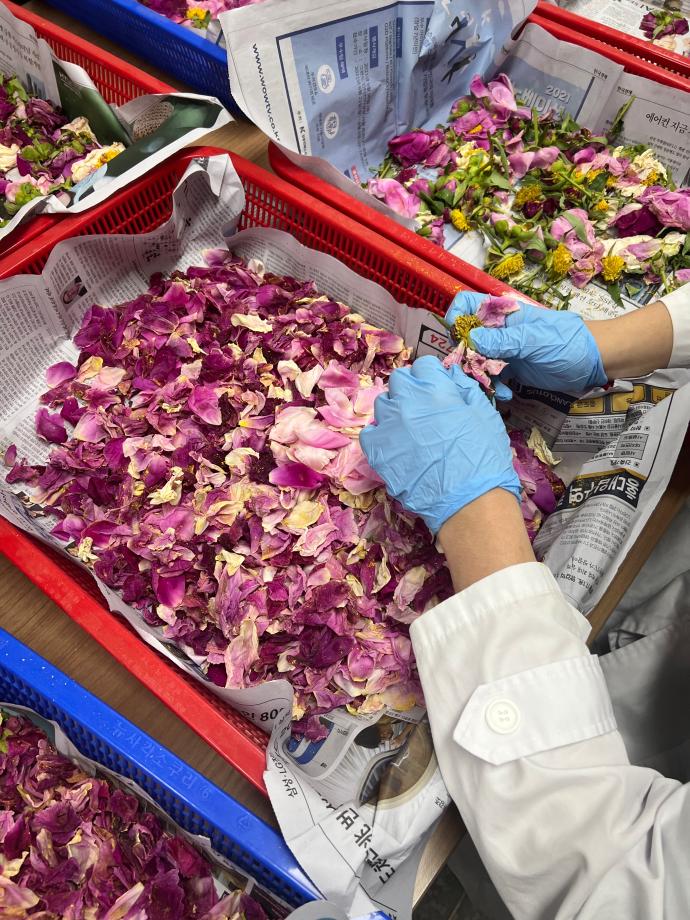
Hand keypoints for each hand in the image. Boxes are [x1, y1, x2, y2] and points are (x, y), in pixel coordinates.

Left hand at [360, 356, 520, 534]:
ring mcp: (388, 426)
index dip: (432, 376)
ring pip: (383, 404)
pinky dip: (380, 435)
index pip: (424, 365)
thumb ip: (465, 389)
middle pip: (399, 380)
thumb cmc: (483, 458)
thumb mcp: (485, 415)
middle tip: (424, 408)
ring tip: (410, 429)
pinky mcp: (377, 451)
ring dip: (396, 410)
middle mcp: (407, 401)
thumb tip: (450, 373)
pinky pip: (369, 432)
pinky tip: (395, 444)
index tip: (437, 389)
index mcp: (435, 389)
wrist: (469, 501)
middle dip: (411, 388)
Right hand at [447, 291, 606, 395]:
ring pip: (476, 361)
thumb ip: (503, 341)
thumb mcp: (534, 340)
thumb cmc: (568, 342)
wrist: (595, 361)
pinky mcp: (512, 370)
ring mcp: (504, 351)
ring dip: (479, 376)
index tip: (460, 339)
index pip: (468, 306)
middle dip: (466, 356)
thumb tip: (471, 340)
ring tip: (491, 388)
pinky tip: (505, 394)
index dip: (457, 318)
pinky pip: (491, 378)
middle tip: (476, 370)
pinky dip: (493, 388)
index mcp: (503, 315)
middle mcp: (499, 331)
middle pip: (466, 338)